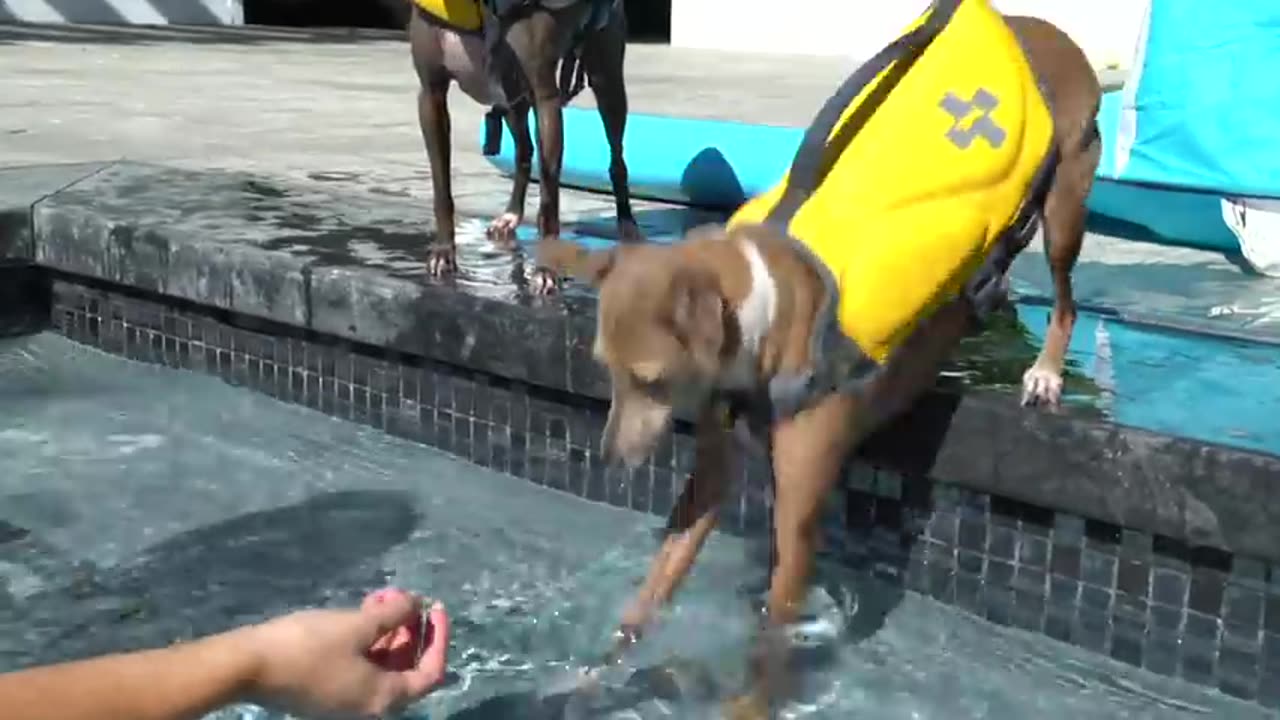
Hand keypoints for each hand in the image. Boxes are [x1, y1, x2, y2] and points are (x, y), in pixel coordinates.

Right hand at [241, 588, 449, 717]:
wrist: (248, 665)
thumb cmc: (308, 646)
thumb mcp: (357, 625)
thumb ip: (394, 615)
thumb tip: (416, 604)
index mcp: (383, 698)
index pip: (430, 672)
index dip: (438, 638)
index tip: (435, 606)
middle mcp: (369, 706)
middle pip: (406, 668)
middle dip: (410, 628)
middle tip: (404, 596)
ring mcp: (346, 701)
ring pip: (382, 664)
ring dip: (388, 630)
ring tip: (381, 597)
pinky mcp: (326, 690)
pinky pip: (360, 665)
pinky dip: (368, 639)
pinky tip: (362, 611)